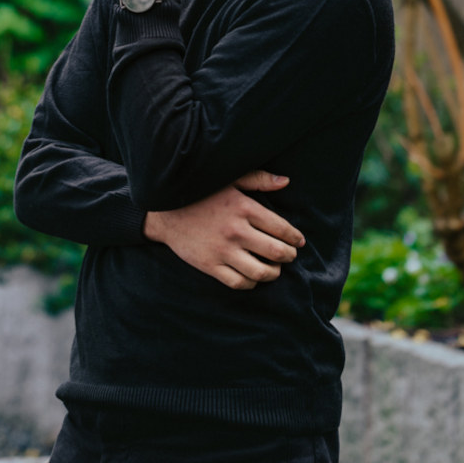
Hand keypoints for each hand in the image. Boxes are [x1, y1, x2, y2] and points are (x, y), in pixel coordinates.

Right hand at [143, 171, 304, 289]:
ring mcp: (223, 250)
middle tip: (290, 255)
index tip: (298, 241)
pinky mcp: (210, 265)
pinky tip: (253, 276)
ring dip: (274, 273)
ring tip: (274, 268)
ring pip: (261, 272)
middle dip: (289, 256)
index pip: (281, 228)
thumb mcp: (229, 180)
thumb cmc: (201, 194)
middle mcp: (236, 231)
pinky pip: (239, 282)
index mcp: (243, 208)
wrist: (165, 212)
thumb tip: (286, 181)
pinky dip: (252, 283)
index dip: (295, 237)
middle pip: (276, 252)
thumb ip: (258, 180)